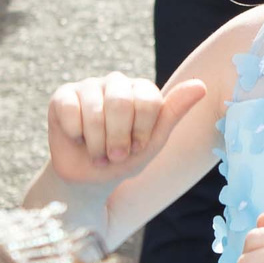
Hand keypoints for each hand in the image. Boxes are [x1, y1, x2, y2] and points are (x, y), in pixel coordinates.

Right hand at [45, 73, 207, 185]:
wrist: (90, 179)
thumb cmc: (125, 159)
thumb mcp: (153, 142)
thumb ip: (174, 113)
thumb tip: (200, 85)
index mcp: (142, 90)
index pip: (149, 100)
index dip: (142, 131)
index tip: (137, 148)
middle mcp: (116, 83)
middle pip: (121, 103)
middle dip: (118, 139)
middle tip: (115, 156)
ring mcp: (88, 86)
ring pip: (94, 109)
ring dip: (97, 142)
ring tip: (97, 154)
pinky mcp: (62, 96)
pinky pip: (70, 108)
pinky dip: (76, 134)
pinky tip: (77, 140)